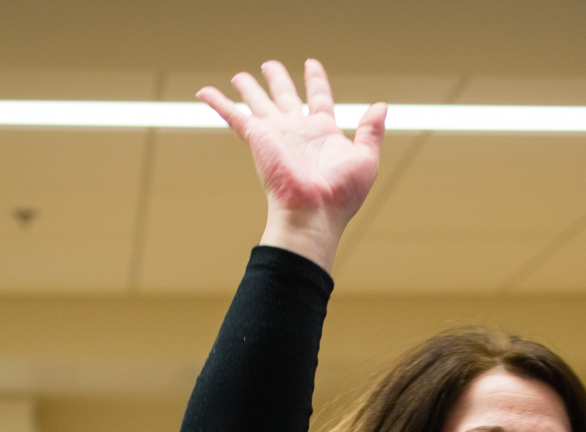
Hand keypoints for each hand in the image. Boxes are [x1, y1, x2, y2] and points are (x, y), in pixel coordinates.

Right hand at [197, 59, 384, 271]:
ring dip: (249, 88)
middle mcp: (297, 131)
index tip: (311, 64)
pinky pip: (233, 116)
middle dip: (278, 80)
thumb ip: (372, 131)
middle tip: (270, 65)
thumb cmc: (340, 194)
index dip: (315, 80)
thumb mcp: (366, 158)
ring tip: (241, 75)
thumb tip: (381, 106)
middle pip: (285, 97)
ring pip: (259, 102)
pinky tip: (204, 92)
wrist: (314, 213)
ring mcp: (276, 134)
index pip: (318, 98)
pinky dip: (218, 103)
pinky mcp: (258, 138)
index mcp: (322, 133)